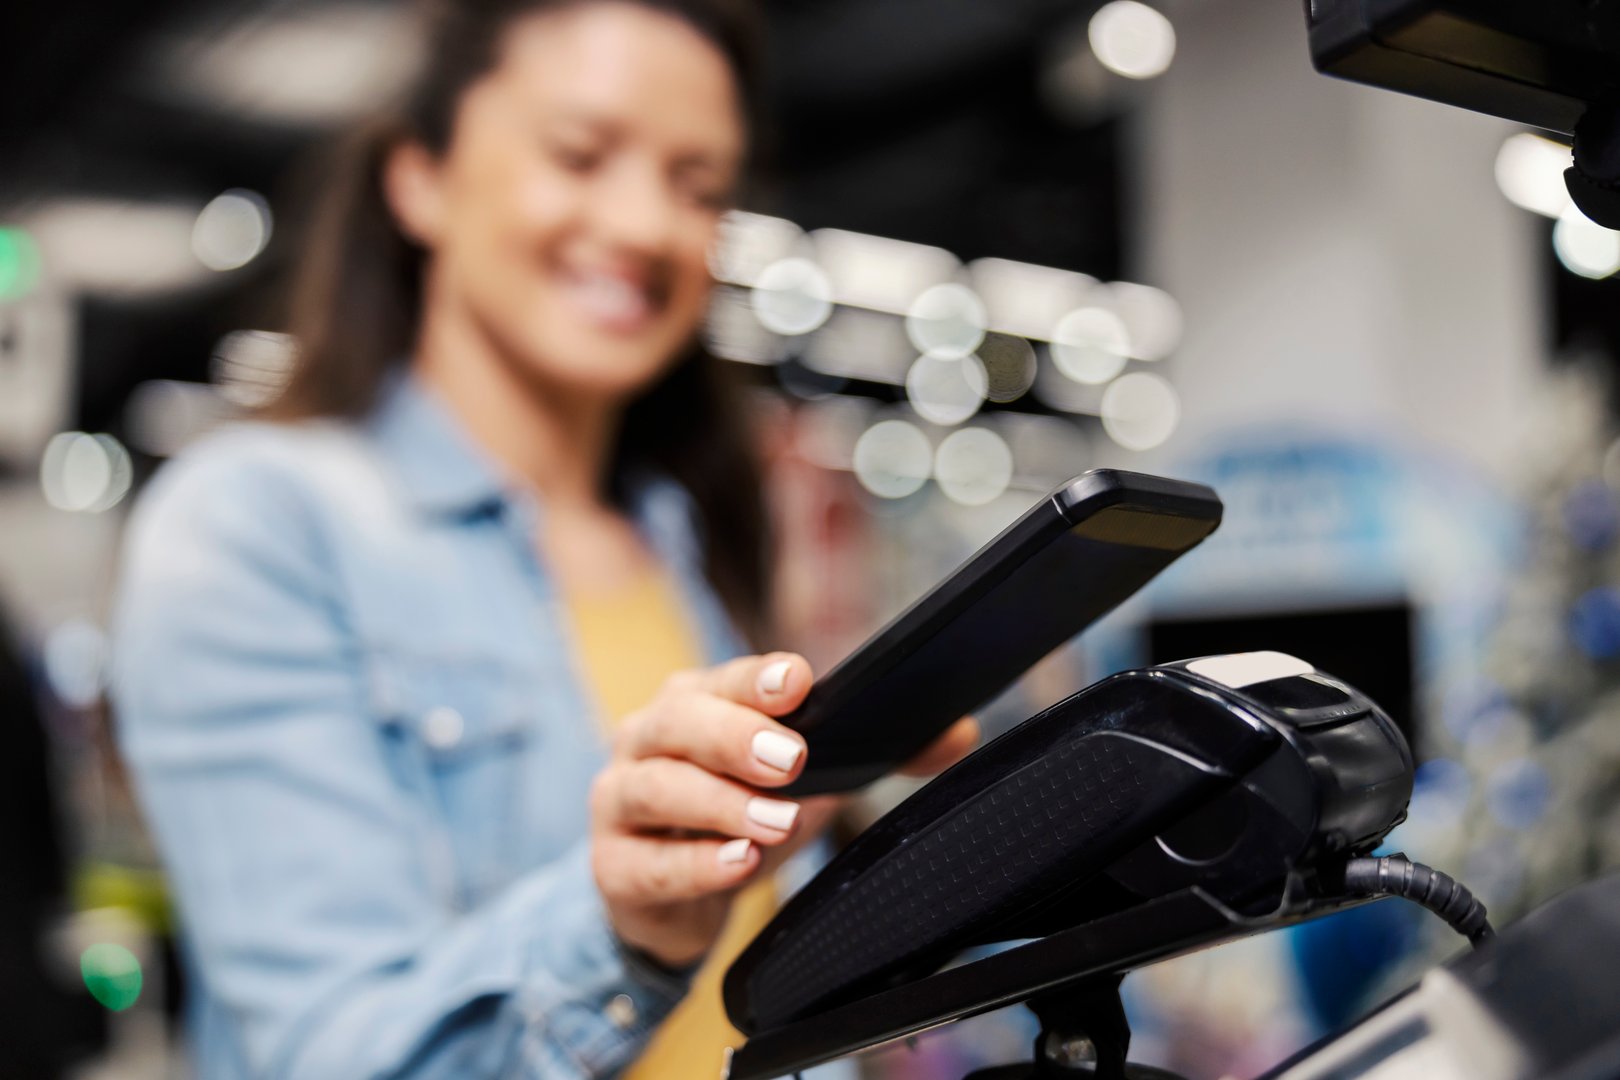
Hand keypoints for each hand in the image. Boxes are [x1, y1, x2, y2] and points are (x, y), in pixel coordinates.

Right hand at [588, 653, 981, 968]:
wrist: (668, 896)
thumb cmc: (738, 815)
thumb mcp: (807, 783)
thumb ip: (878, 756)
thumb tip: (959, 733)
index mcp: (694, 702)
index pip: (723, 678)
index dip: (758, 678)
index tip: (799, 682)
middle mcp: (646, 739)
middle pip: (678, 720)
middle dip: (736, 734)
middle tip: (792, 759)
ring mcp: (618, 801)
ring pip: (654, 787)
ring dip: (718, 803)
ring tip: (776, 822)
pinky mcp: (611, 866)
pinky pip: (645, 862)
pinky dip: (693, 863)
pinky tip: (737, 864)